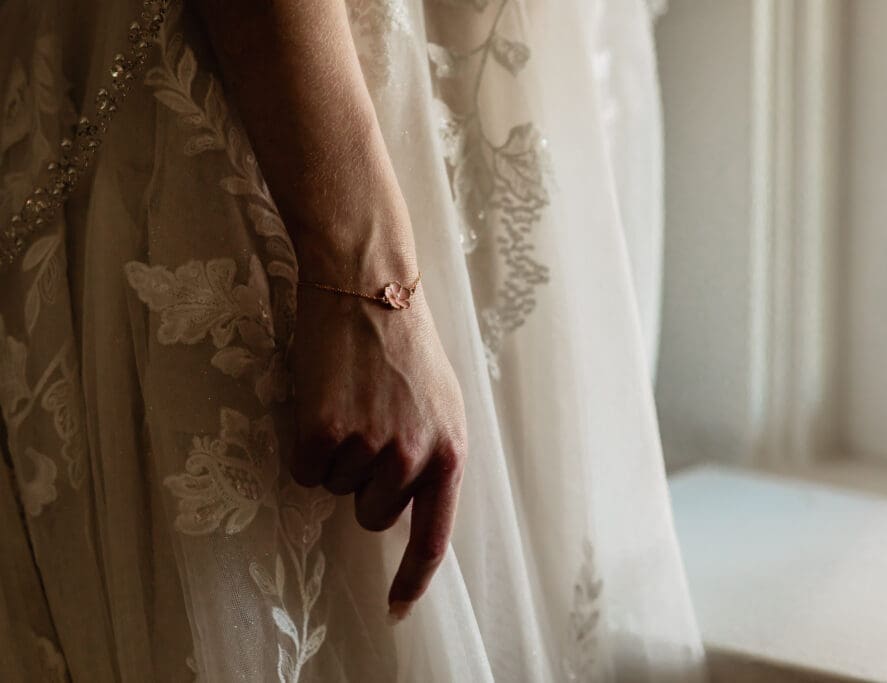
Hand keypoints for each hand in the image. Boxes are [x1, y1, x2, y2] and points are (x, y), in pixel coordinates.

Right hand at [289, 276, 466, 621]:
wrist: (368, 288)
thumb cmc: (404, 347)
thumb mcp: (442, 404)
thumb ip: (432, 458)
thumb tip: (408, 506)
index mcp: (449, 452)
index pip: (432, 536)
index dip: (411, 579)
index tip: (395, 610)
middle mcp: (413, 457)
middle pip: (372, 515)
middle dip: (364, 482)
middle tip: (368, 424)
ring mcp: (368, 447)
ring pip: (335, 489)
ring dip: (336, 456)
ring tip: (350, 402)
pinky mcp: (322, 433)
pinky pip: (304, 471)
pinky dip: (305, 445)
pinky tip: (322, 401)